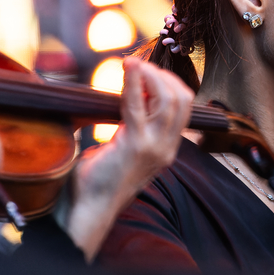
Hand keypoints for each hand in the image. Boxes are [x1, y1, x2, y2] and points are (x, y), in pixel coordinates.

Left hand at [61, 58, 193, 259]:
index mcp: (168, 147)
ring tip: (134, 65)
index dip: (170, 82)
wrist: (88, 210)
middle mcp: (168, 147)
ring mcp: (155, 147)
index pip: (185, 106)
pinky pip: (138, 105)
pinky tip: (127, 70)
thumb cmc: (99, 180)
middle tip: (140, 65)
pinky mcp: (136, 146)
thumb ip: (135, 126)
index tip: (148, 71)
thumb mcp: (125, 149)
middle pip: (183, 98)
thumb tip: (131, 99)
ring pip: (169, 98)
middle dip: (163, 75)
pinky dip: (133, 82)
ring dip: (150, 75)